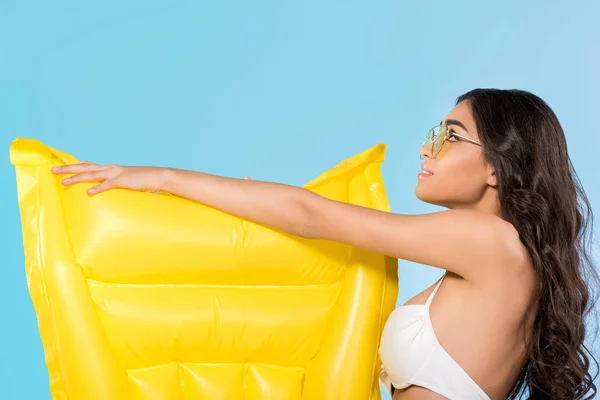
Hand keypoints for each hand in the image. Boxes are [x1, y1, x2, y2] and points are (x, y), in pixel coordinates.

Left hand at [51, 160, 166, 194]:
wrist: (159, 176)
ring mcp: (116, 174)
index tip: (62, 165)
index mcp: (111, 168)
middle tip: (53, 170)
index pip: (90, 164)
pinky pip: (107, 185)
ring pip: (92, 174)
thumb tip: (108, 184)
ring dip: (77, 178)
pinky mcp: (123, 181)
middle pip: (85, 167)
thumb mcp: (128, 177)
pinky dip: (98, 188)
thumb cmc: (144, 179)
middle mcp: (111, 168)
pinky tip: (88, 193)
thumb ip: (116, 179)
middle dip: (68, 168)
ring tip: (64, 182)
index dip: (75, 165)